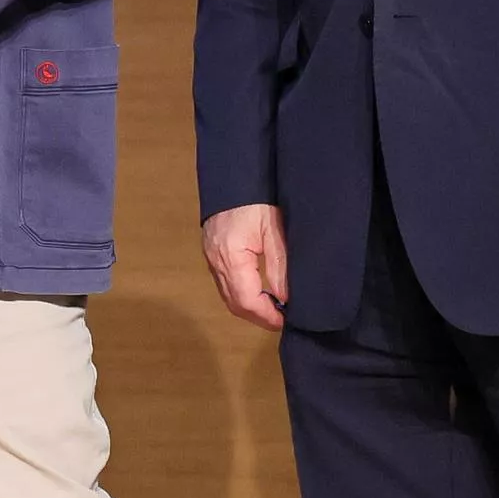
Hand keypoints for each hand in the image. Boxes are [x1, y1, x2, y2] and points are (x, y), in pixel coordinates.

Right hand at [201, 201, 289, 331]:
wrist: (232, 176)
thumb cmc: (256, 200)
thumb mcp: (274, 231)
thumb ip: (280, 267)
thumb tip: (287, 300)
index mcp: (231, 258)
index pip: (246, 301)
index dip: (267, 316)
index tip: (287, 320)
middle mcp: (216, 263)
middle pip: (234, 303)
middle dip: (259, 316)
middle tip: (283, 319)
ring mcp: (211, 259)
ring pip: (228, 296)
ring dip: (250, 306)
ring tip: (274, 307)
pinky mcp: (212, 253)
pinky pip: (225, 283)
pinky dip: (243, 293)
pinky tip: (260, 290)